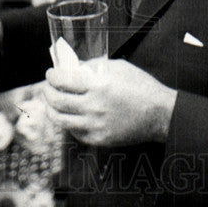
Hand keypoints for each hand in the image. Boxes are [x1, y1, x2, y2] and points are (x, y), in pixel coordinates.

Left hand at [43, 59, 176, 147]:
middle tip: (48, 87)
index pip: (62, 81)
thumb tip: (72, 67)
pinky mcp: (99, 140)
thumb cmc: (140, 86)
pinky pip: (74, 132)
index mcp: (98, 86)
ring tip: (53, 103)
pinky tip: (70, 116)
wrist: (159, 114)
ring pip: (61, 120)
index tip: (50, 74)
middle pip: (57, 101)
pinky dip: (68, 123)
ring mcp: (96, 126)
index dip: (52, 76)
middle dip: (47, 92)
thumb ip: (92, 66)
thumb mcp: (117, 67)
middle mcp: (94, 107)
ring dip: (52, 109)